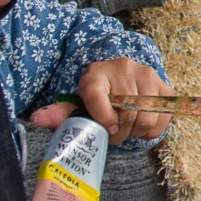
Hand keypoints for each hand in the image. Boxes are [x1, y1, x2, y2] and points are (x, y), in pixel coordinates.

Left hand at [29, 57, 171, 143]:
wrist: (119, 78)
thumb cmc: (95, 97)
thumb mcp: (75, 104)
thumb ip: (57, 114)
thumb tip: (35, 119)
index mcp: (95, 74)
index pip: (96, 96)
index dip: (102, 119)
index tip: (106, 128)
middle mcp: (123, 68)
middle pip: (125, 114)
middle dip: (120, 132)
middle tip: (114, 132)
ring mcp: (147, 75)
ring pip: (147, 118)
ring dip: (137, 131)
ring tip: (128, 127)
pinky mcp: (164, 86)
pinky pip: (164, 117)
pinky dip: (153, 128)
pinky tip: (142, 123)